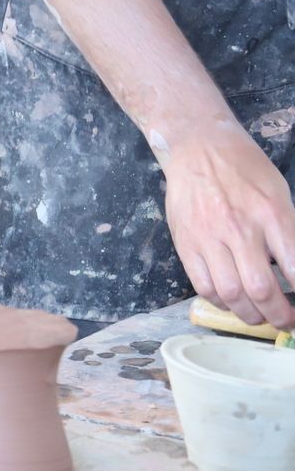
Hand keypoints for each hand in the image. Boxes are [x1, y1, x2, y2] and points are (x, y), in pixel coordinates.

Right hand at [163, 127, 294, 328]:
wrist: (198, 148)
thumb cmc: (244, 168)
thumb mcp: (278, 194)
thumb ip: (287, 233)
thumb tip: (292, 270)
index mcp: (271, 214)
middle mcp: (240, 229)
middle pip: (262, 290)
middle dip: (279, 316)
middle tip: (286, 321)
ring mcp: (209, 237)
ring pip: (231, 294)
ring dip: (249, 315)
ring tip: (258, 316)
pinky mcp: (186, 243)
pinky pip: (203, 285)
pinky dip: (220, 301)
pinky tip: (229, 300)